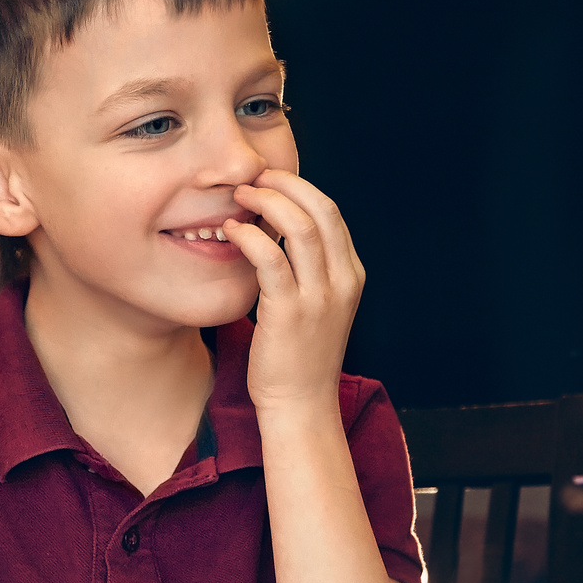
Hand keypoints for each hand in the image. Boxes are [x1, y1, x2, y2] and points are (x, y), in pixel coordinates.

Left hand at [223, 170, 365, 413]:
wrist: (300, 405)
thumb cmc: (299, 356)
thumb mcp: (318, 306)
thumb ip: (310, 270)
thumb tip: (280, 230)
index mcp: (352, 275)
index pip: (332, 212)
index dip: (300, 188)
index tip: (271, 179)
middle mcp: (342, 281)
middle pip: (321, 209)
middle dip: (285, 184)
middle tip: (254, 177)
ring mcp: (319, 297)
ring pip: (299, 226)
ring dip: (266, 201)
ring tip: (239, 196)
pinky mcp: (289, 311)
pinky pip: (270, 257)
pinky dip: (249, 235)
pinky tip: (231, 230)